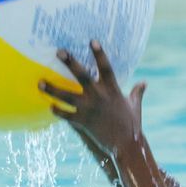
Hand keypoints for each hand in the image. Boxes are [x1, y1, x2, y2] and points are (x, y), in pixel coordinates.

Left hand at [39, 40, 146, 156]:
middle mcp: (99, 96)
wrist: (126, 146)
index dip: (99, 54)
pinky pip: (66, 115)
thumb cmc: (131, 126)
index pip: (106, 68)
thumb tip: (145, 83)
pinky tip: (49, 106)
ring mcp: (89, 109)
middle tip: (59, 51)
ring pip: (67, 96)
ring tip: (40, 82)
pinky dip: (57, 111)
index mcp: (113, 90)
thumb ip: (137, 93)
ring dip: (53, 89)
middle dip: (70, 63)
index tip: (92, 41)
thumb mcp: (135, 107)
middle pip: (82, 76)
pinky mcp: (83, 122)